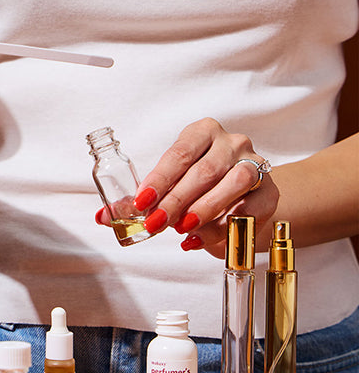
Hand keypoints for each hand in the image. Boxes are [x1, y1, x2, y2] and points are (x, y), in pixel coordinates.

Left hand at [96, 118, 278, 256]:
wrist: (242, 198)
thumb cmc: (199, 188)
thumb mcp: (170, 188)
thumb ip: (140, 201)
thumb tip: (103, 217)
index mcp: (202, 133)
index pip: (179, 153)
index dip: (160, 178)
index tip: (141, 201)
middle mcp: (231, 142)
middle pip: (204, 170)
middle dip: (176, 200)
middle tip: (156, 223)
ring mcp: (255, 163)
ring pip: (234, 182)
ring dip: (205, 208)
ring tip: (182, 228)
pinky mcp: (269, 191)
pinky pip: (252, 207)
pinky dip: (227, 225)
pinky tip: (203, 239)